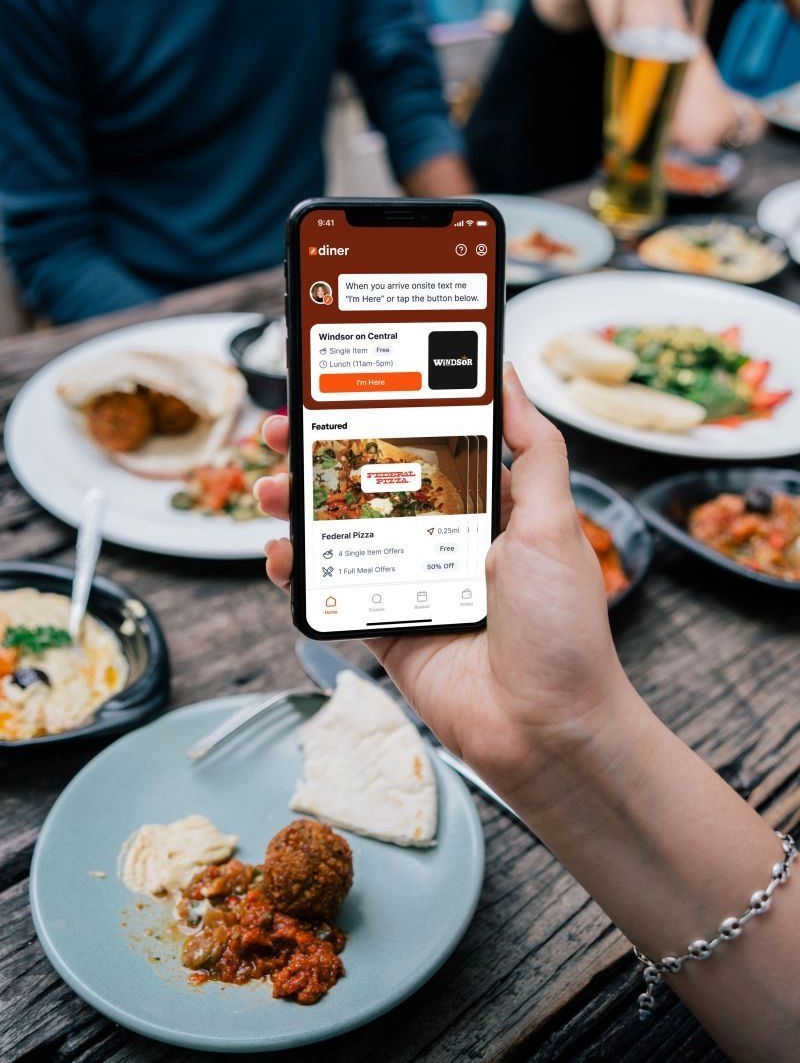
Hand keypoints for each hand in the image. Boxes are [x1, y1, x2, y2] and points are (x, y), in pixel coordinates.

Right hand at [256, 365, 633, 806]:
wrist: (547, 732)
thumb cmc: (562, 628)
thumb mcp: (555, 524)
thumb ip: (535, 450)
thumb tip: (509, 377)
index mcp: (489, 507)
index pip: (428, 445)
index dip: (385, 416)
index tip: (346, 389)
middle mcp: (446, 540)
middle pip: (373, 484)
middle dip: (324, 456)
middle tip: (281, 431)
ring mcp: (411, 583)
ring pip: (344, 533)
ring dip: (301, 508)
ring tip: (268, 489)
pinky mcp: (387, 627)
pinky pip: (334, 592)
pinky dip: (300, 573)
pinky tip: (279, 556)